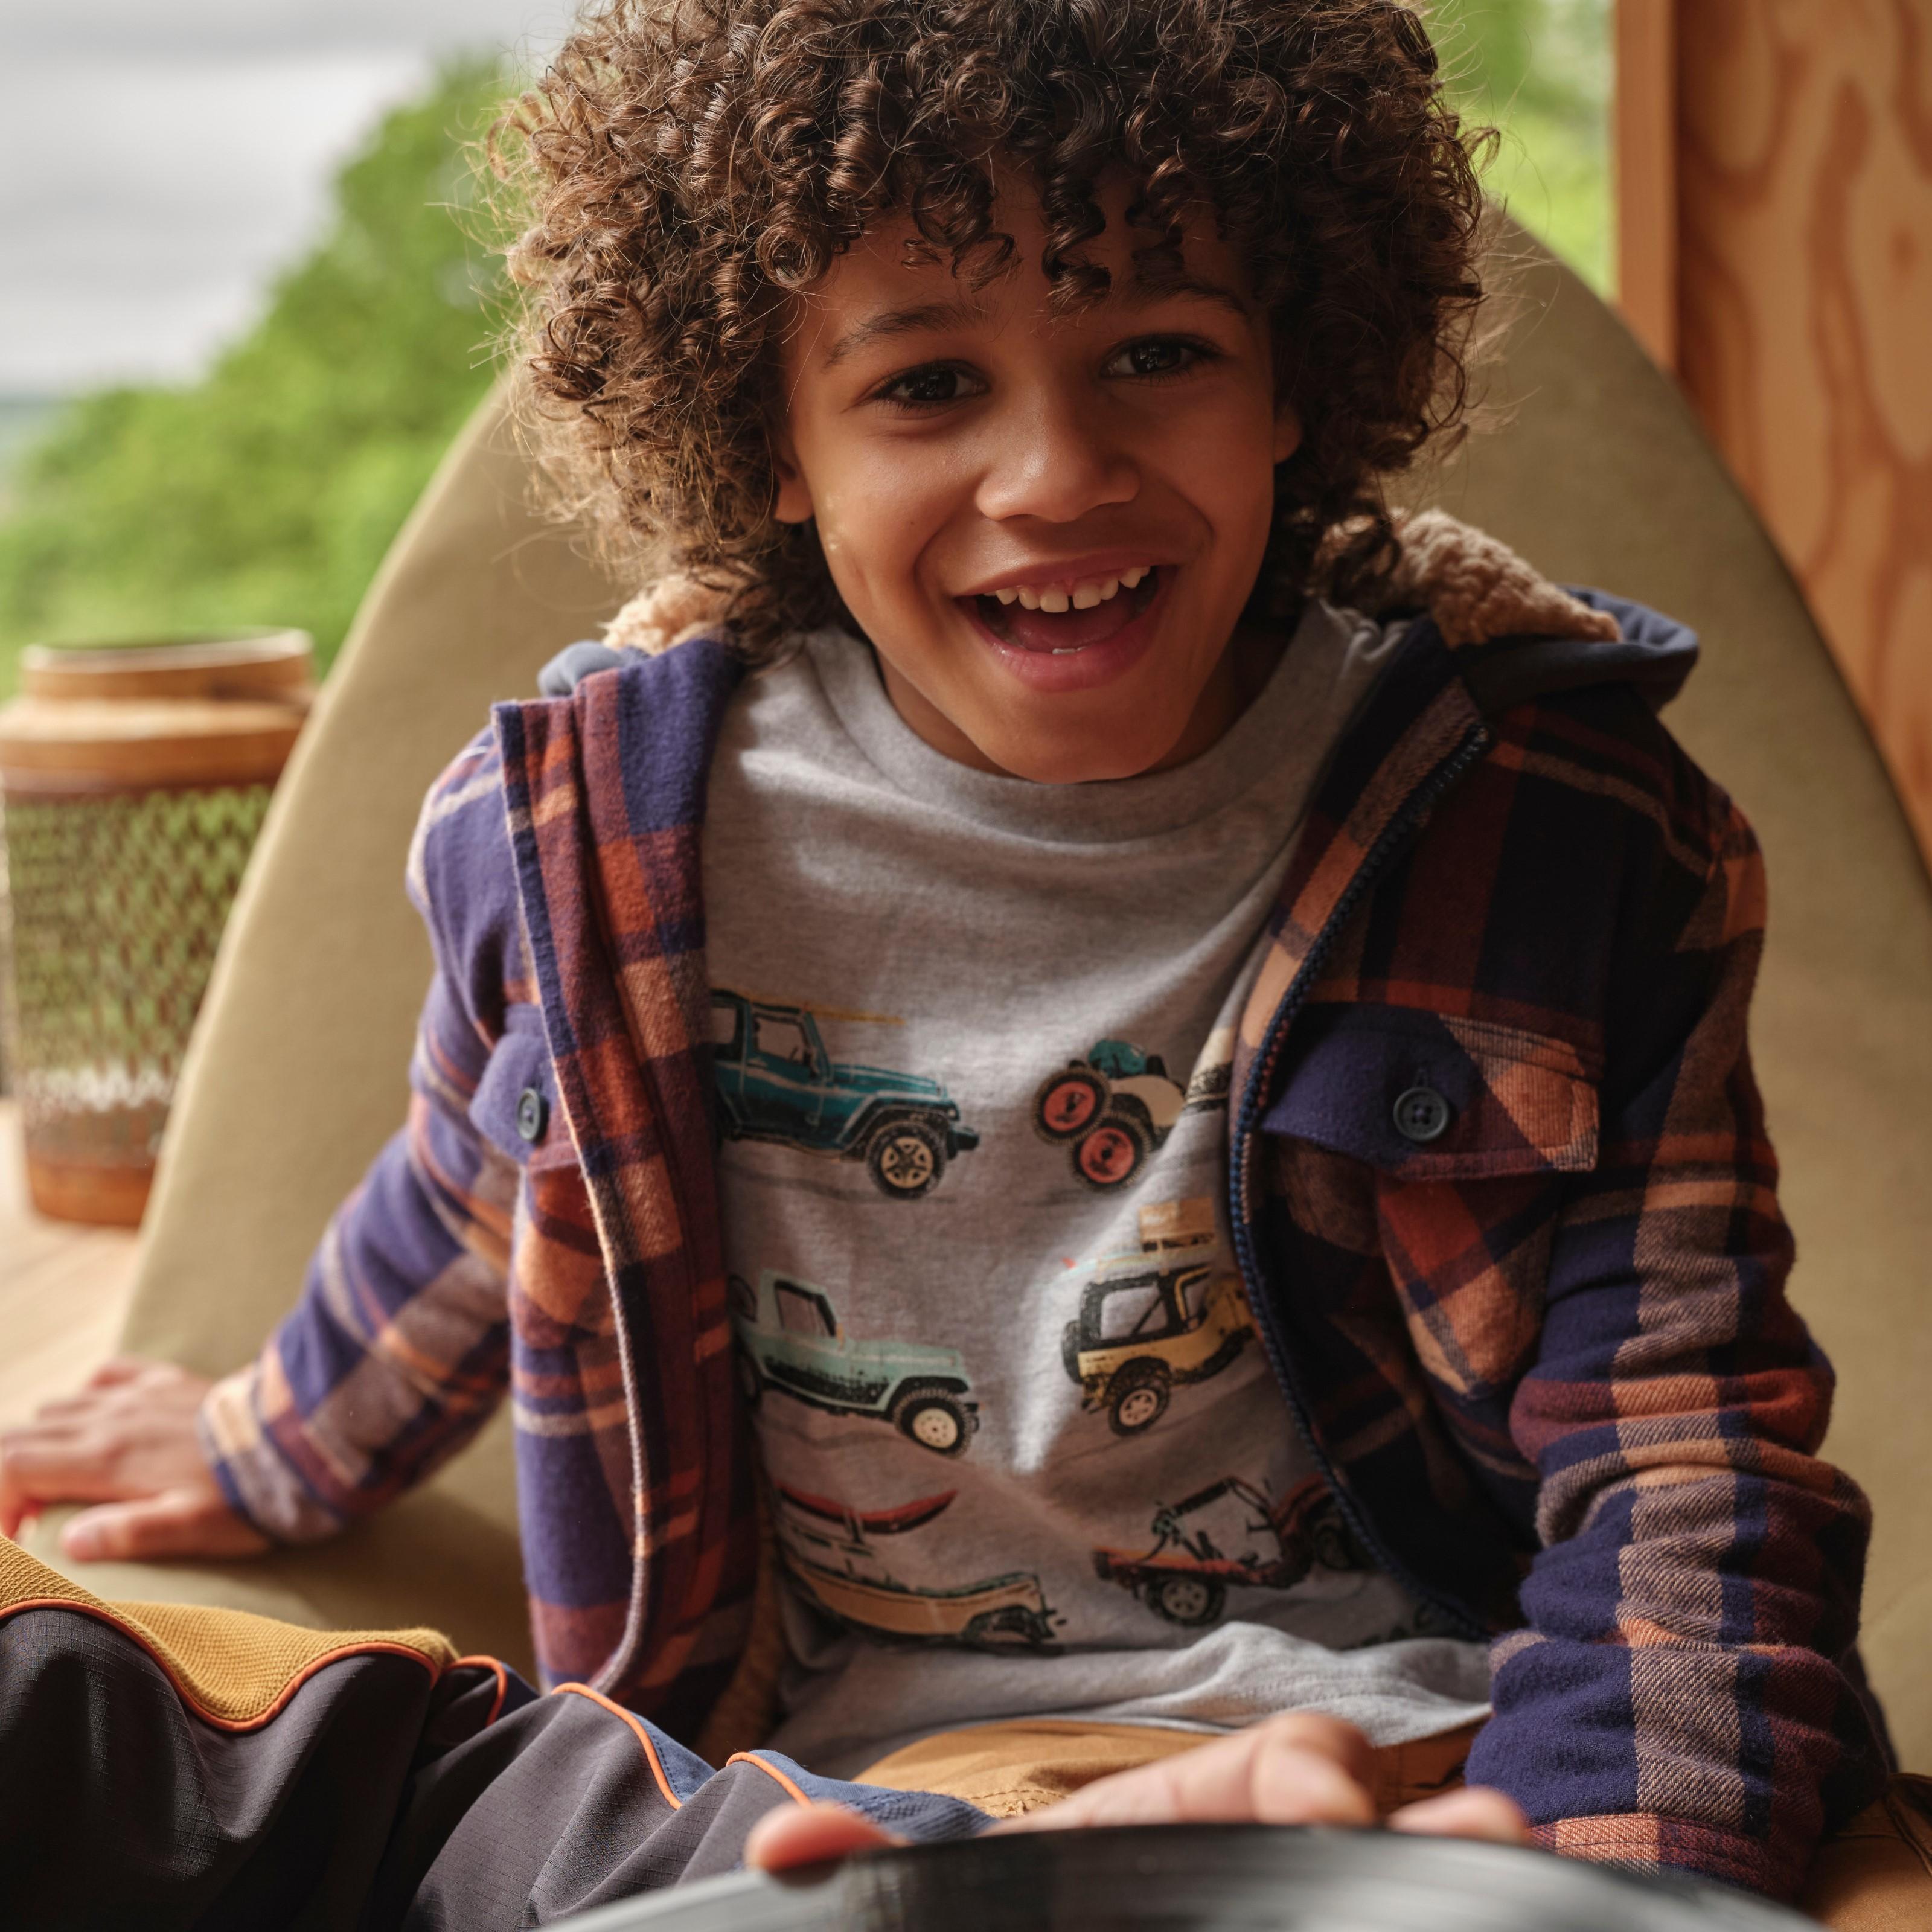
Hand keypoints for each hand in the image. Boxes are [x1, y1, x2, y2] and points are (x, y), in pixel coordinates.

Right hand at [0, 1358, 267, 1560]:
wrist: (299, 1439)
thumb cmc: (245, 1494)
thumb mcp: (188, 1529)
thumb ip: (125, 1536)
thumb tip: (69, 1543)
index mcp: (106, 1458)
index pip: (13, 1466)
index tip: (18, 1535)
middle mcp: (111, 1419)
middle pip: (22, 1435)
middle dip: (10, 1476)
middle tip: (32, 1516)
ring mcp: (137, 1394)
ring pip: (56, 1407)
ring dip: (41, 1443)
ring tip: (62, 1482)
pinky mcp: (166, 1380)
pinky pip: (105, 1374)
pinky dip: (84, 1397)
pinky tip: (96, 1423)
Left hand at [743, 1712, 1527, 1871]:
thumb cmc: (1016, 1921)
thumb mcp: (962, 1901)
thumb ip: (883, 1875)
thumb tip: (781, 1862)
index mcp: (1193, 1823)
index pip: (1287, 1769)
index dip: (1313, 1777)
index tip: (1325, 1802)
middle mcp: (1276, 1867)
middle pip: (1385, 1837)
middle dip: (1440, 1834)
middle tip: (1482, 1833)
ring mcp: (1297, 1909)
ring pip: (1410, 1895)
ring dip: (1466, 1889)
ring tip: (1511, 1872)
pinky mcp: (1303, 1927)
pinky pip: (1391, 1922)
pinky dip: (1432, 1923)